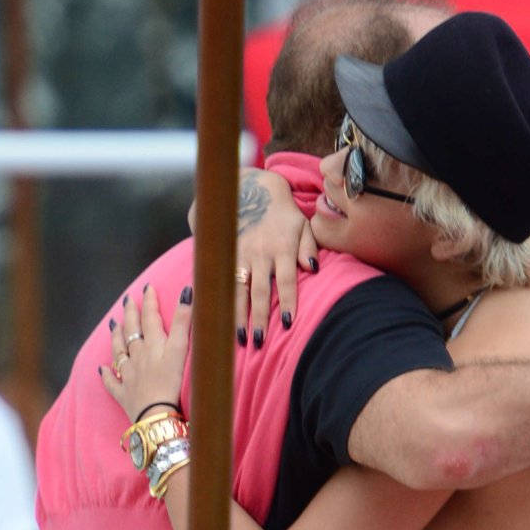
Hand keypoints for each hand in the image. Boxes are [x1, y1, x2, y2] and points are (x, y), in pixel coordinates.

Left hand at [100, 284, 191, 423]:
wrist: (155, 414)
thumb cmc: (170, 383)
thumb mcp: (180, 349)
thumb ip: (183, 321)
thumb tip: (186, 293)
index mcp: (152, 345)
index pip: (150, 318)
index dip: (149, 302)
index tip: (148, 288)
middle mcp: (138, 357)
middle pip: (132, 332)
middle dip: (130, 314)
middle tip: (128, 301)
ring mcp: (128, 375)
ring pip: (119, 352)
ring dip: (117, 337)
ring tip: (113, 325)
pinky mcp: (124, 394)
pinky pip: (112, 382)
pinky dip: (106, 375)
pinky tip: (102, 370)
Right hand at [191, 167, 318, 346]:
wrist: (248, 187)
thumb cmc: (281, 211)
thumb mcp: (302, 223)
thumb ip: (309, 246)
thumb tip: (313, 268)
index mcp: (282, 248)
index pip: (286, 281)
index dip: (287, 303)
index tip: (288, 324)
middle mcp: (260, 254)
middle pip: (260, 291)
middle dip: (259, 318)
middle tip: (259, 342)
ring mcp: (239, 253)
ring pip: (238, 289)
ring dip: (238, 315)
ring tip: (239, 337)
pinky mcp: (223, 252)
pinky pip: (222, 280)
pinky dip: (220, 299)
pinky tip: (216, 317)